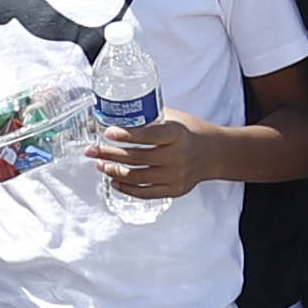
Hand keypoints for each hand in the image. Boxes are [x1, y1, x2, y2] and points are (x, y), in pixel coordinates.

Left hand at [90, 115, 211, 200]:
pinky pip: (145, 193)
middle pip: (136, 157)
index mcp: (177, 134)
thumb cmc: (191, 132)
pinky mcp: (174, 190)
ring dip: (114, 171)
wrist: (214, 153)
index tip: (107, 132)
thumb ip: (150, 118)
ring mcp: (175, 176)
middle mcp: (177, 156)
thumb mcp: (175, 119)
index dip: (126, 135)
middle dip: (109, 154)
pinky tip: (114, 181)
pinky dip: (127, 188)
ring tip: (100, 165)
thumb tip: (118, 114)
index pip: (148, 136)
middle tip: (92, 150)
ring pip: (137, 176)